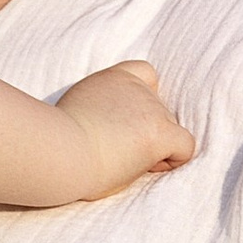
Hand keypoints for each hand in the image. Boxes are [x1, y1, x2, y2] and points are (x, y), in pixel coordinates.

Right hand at [55, 58, 193, 191]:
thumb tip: (113, 128)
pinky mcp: (160, 132)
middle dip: (146, 133)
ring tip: (122, 162)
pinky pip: (185, 148)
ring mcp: (151, 109)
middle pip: (160, 111)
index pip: (146, 74)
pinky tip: (145, 168)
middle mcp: (137, 88)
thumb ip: (103, 108)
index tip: (126, 124)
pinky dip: (171, 161)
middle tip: (116, 152)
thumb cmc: (59, 143)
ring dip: (153, 149)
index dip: (144, 99)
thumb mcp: (79, 110)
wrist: (58, 152)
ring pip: (171, 132)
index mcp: (113, 79)